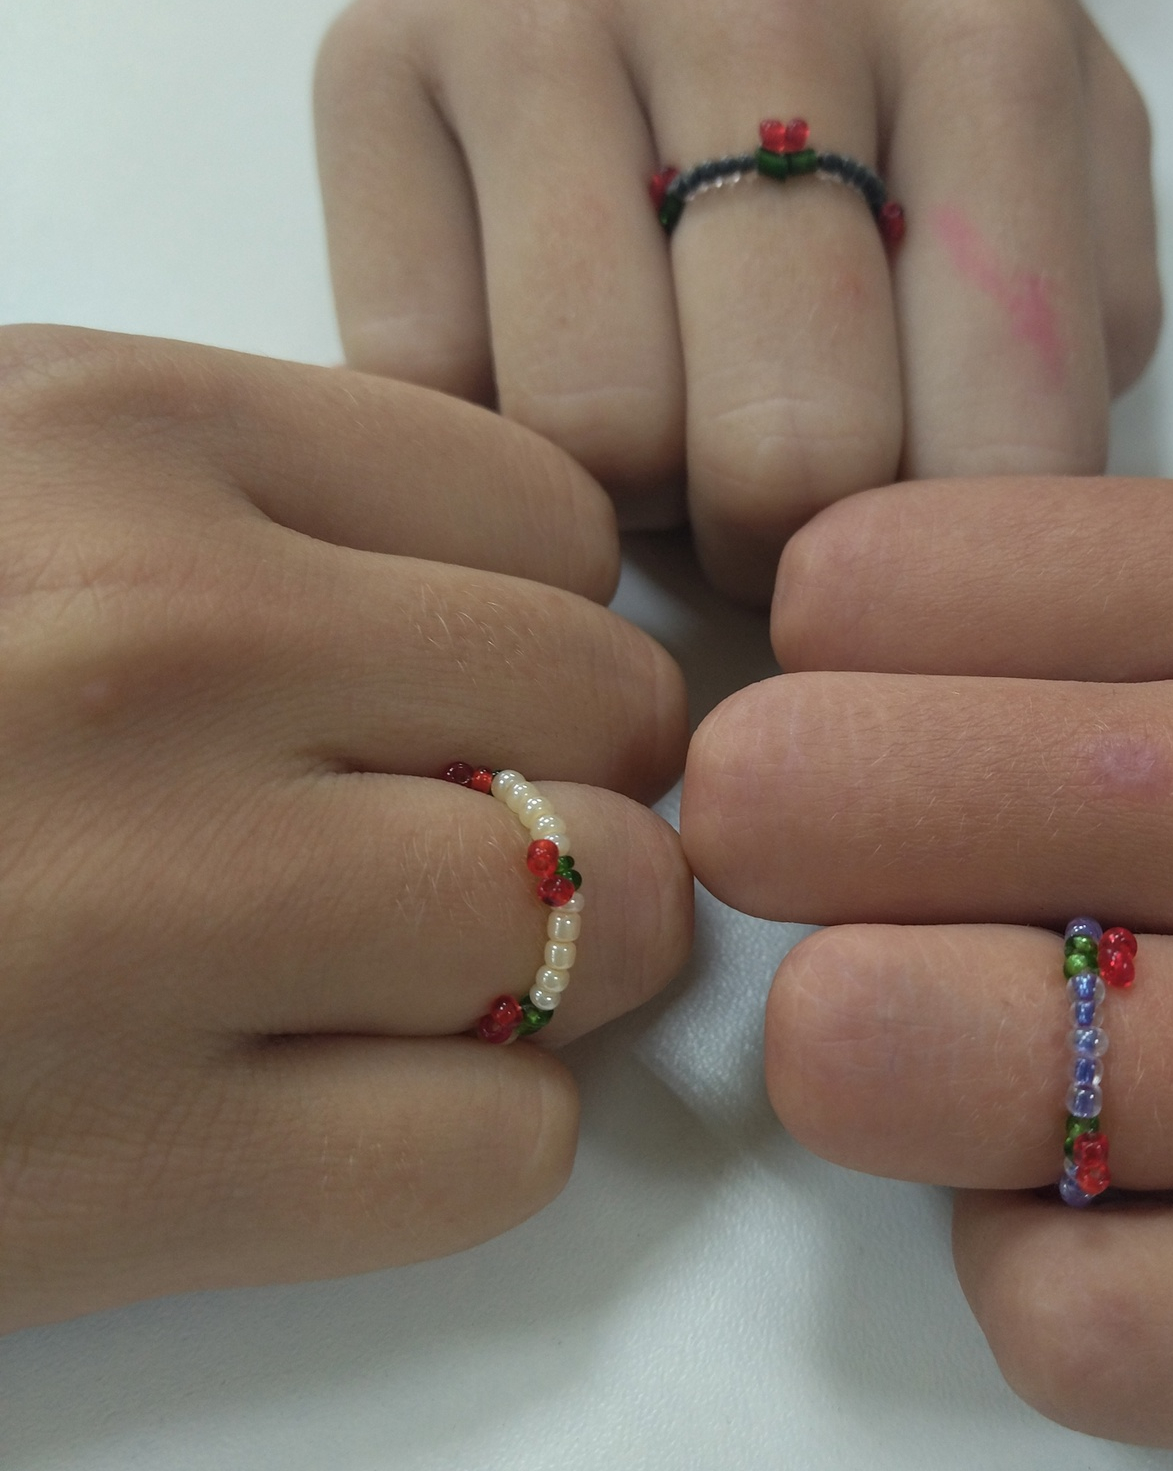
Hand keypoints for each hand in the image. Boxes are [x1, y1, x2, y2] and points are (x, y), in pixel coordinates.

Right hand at [0, 327, 689, 1334]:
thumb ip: (248, 506)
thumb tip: (511, 601)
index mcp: (127, 440)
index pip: (552, 515)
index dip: (550, 618)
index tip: (490, 685)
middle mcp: (165, 647)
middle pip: (612, 715)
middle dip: (600, 788)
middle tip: (504, 833)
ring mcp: (151, 910)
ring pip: (600, 923)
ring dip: (573, 962)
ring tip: (447, 972)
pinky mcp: (116, 1175)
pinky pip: (494, 1145)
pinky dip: (485, 1133)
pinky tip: (363, 1105)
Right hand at [314, 0, 1159, 599]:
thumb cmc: (880, 51)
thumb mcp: (1051, 151)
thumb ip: (1071, 330)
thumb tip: (982, 528)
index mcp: (978, 41)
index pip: (995, 446)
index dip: (938, 566)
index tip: (894, 556)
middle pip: (782, 455)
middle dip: (781, 543)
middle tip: (763, 503)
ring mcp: (542, 7)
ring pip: (589, 430)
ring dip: (632, 485)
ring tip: (658, 412)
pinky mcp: (373, 58)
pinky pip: (423, 381)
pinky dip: (488, 422)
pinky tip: (542, 348)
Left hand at [682, 463, 1172, 1467]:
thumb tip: (965, 617)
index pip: (877, 579)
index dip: (812, 652)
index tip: (858, 705)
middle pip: (819, 795)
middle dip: (780, 837)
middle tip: (859, 874)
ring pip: (896, 1058)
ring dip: (872, 1060)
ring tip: (965, 1050)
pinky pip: (1087, 1331)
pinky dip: (1037, 1277)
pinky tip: (1111, 1220)